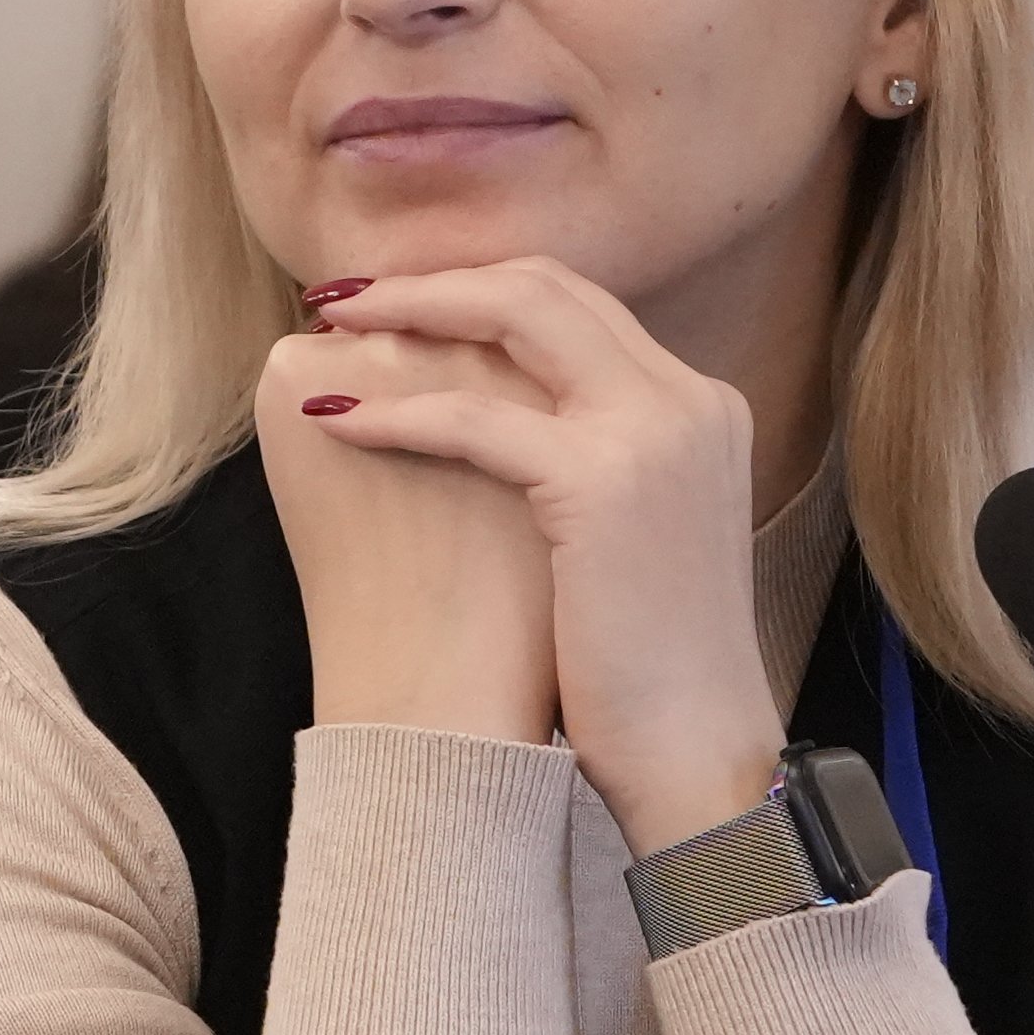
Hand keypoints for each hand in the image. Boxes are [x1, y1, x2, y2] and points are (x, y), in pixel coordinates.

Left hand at [283, 262, 778, 851]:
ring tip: (333, 323)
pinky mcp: (604, 482)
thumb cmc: (649, 673)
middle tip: (349, 291)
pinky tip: (335, 419)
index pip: (580, 305)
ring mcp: (653, 433)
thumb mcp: (636, 540)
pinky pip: (474, 419)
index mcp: (700, 408)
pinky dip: (396, 411)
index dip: (481, 289)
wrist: (699, 756)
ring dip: (411, 311)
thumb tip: (496, 437)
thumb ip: (592, 468)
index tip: (403, 301)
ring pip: (515, 316)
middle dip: (439, 278)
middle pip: (548, 284)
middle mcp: (688, 400)